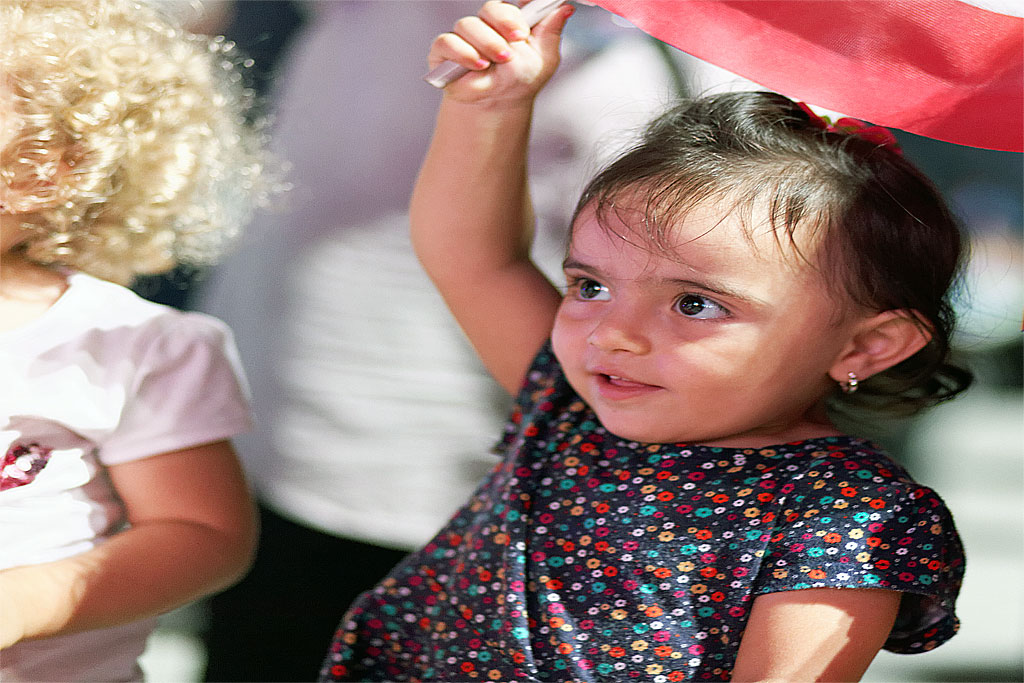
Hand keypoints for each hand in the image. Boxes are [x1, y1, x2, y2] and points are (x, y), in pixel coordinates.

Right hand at [427, 0, 572, 104]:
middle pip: (490, 8)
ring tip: (494, 63)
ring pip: (468, 24)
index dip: (515, 14)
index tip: (524, 29)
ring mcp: (465, 35)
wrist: (498, 104)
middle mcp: (487, 23)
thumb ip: (552, 31)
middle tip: (513, 44)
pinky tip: (476, 65)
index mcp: (511, 19)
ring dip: (485, 43)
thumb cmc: (520, 80)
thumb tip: (565, 8)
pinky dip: (462, 53)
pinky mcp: (444, 49)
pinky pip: (447, 41)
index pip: (510, 5)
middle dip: (503, 25)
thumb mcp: (544, 57)